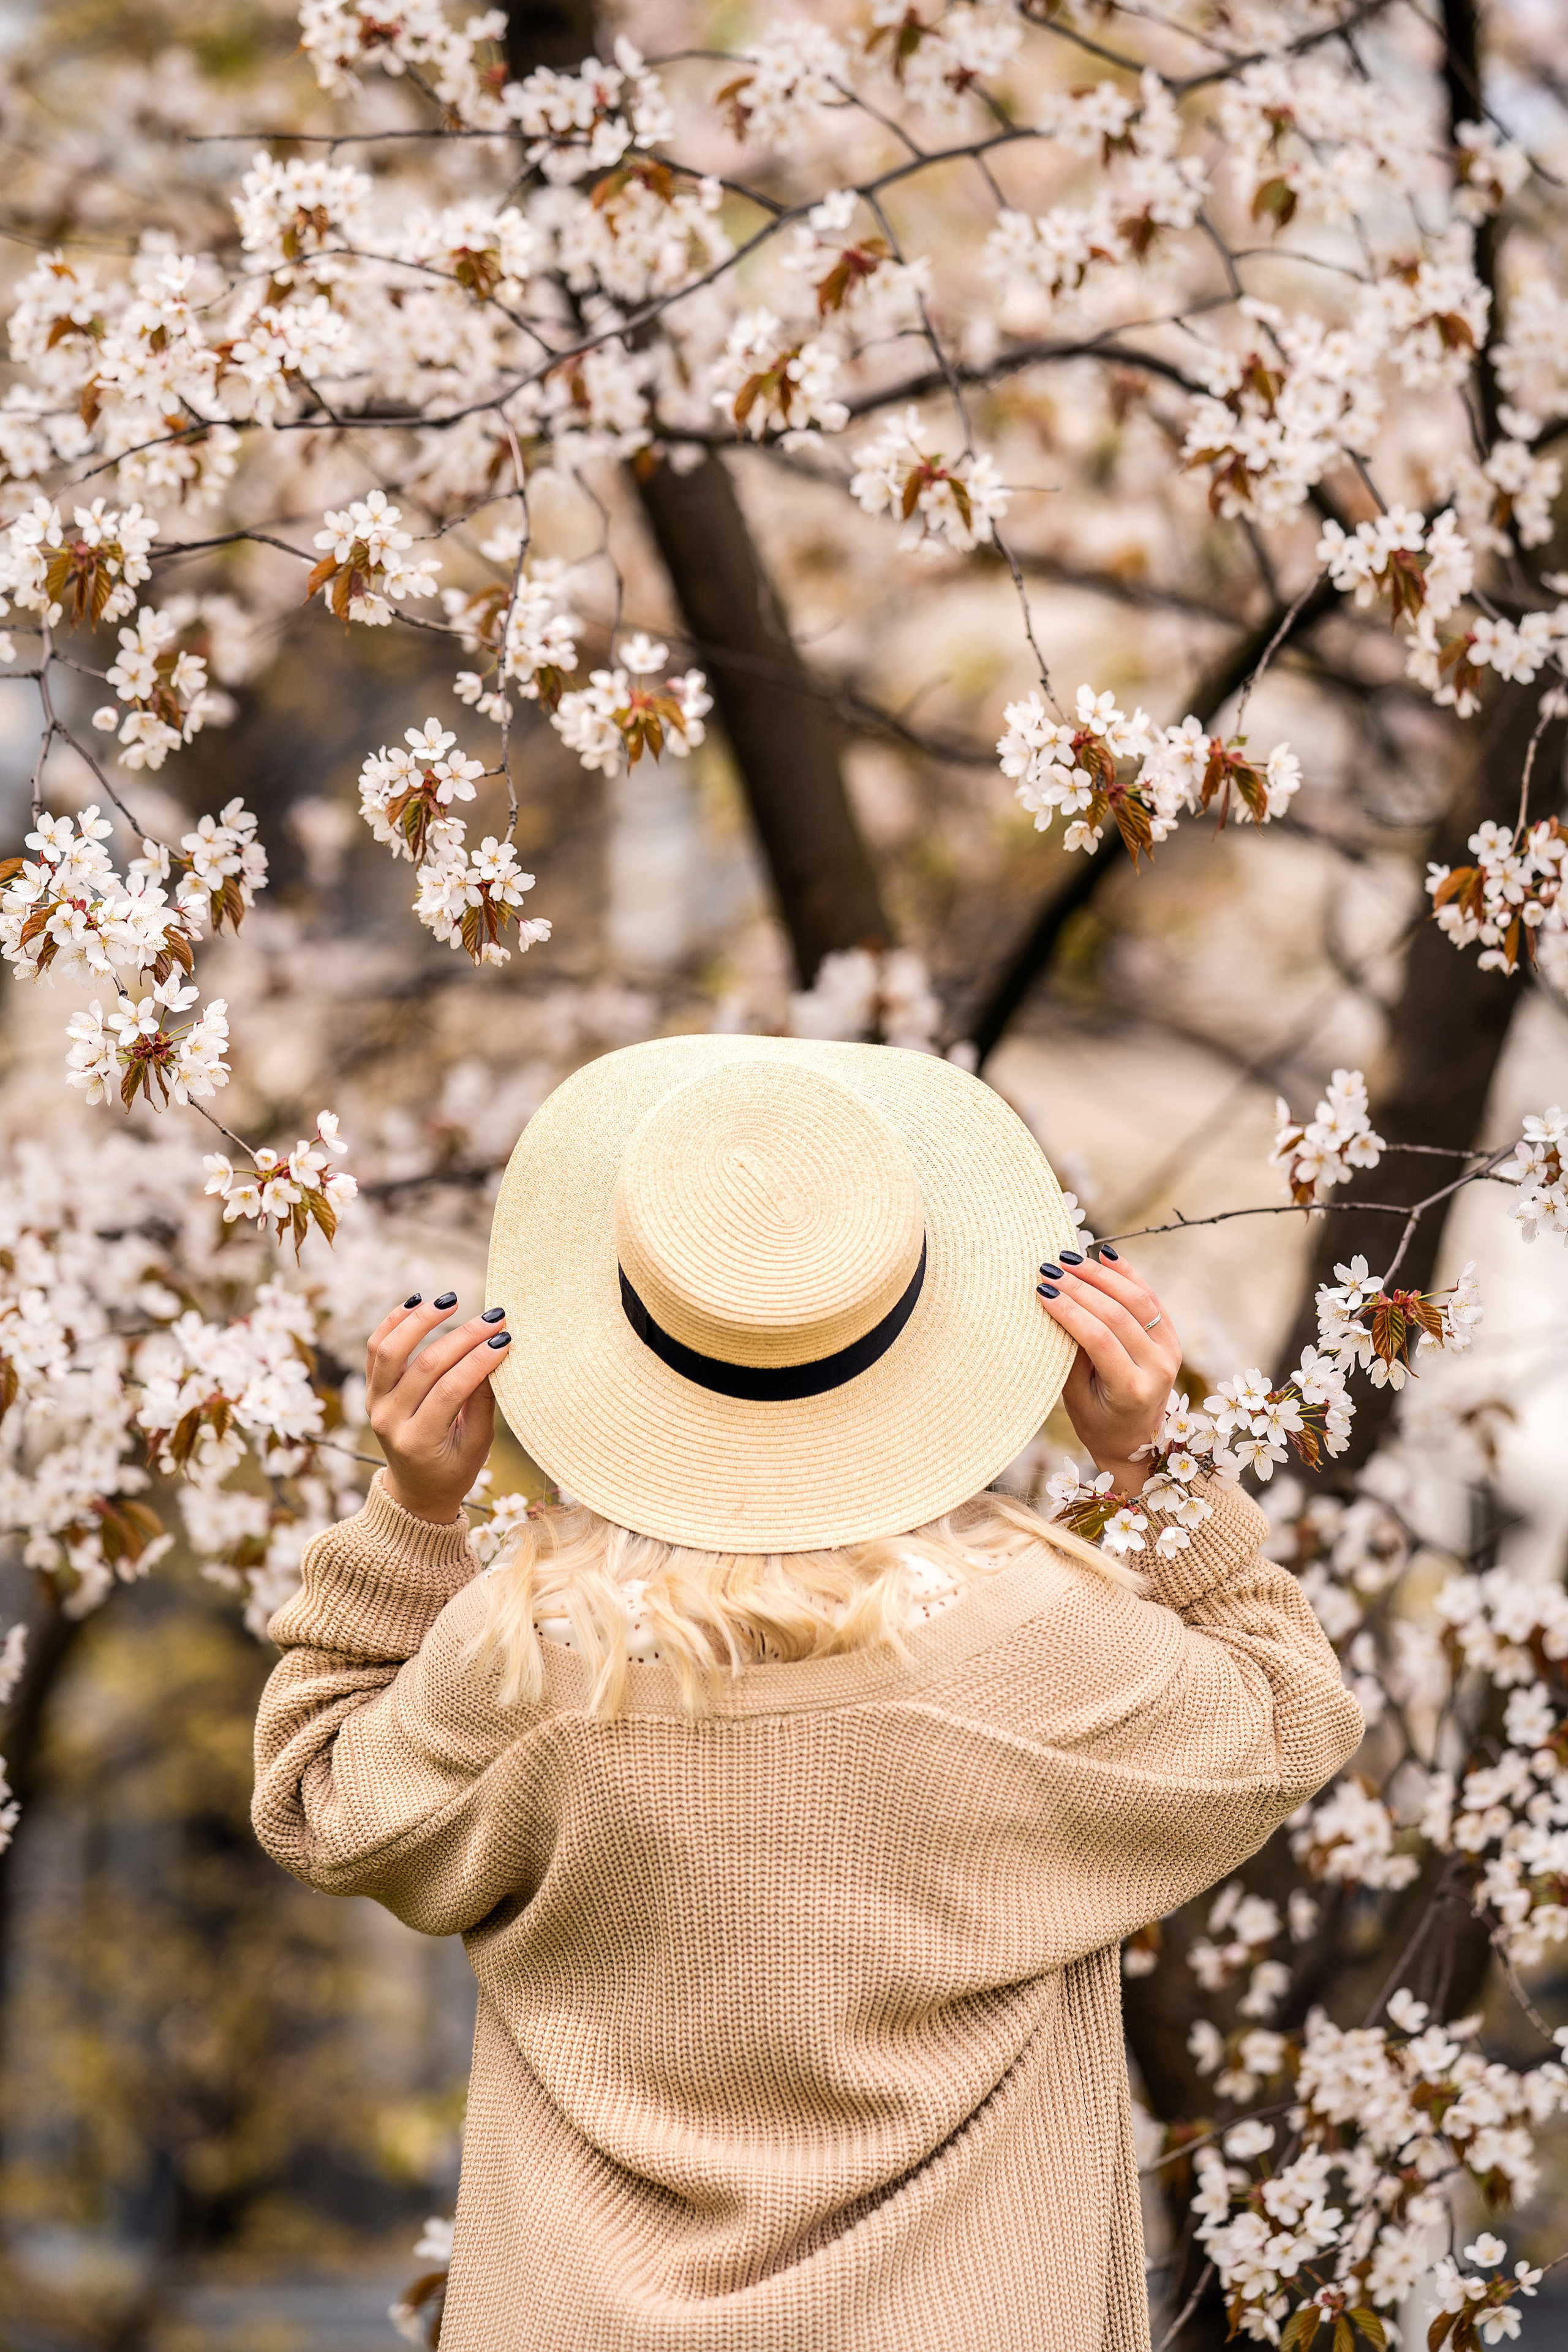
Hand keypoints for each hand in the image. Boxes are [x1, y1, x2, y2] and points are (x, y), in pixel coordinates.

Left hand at [366, 1292, 509, 1522]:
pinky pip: (375, 1349)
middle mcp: (388, 1421)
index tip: (505, 1338)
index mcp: (418, 1441)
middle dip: (463, 1337)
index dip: (478, 1361)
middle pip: (424, 1367)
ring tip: (451, 1300)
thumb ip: (483, 1402)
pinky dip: (393, 1321)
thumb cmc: (453, 1470)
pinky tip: (418, 1302)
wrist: (415, 1490)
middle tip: (494, 1318)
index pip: (450, 1390)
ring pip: (390, 1350)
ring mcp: (373, 1403)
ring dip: (420, 1320)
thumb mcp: (477, 1446)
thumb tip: (497, 1352)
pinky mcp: (369, 1390)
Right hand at [1036, 1248, 1181, 1492]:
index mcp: (1132, 1389)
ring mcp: (1170, 1351)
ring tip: (1071, 1259)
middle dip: (1080, 1287)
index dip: (1069, 1311)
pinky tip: (1104, 1256)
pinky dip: (1128, 1274)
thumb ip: (1070, 1354)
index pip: (1099, 1339)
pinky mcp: (1172, 1338)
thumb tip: (1055, 1304)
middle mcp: (1159, 1369)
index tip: (1042, 1290)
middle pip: (1118, 1315)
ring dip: (1102, 1275)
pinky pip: (1151, 1299)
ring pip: (1138, 1300)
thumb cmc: (1097, 1423)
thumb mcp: (1076, 1397)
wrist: (1137, 1443)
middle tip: (1049, 1268)